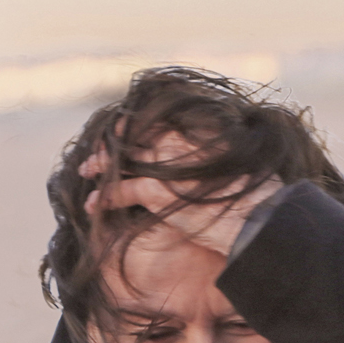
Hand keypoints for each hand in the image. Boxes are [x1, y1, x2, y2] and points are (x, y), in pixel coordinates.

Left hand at [80, 130, 283, 257]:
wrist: (259, 221)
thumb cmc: (257, 200)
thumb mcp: (241, 167)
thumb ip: (220, 157)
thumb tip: (218, 159)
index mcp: (203, 133)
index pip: (161, 121)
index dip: (140, 124)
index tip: (125, 128)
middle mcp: (183, 143)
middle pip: (139, 135)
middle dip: (115, 141)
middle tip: (99, 147)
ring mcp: (169, 166)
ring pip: (125, 159)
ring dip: (102, 165)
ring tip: (85, 170)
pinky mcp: (159, 191)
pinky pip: (122, 190)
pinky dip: (104, 197)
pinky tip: (92, 205)